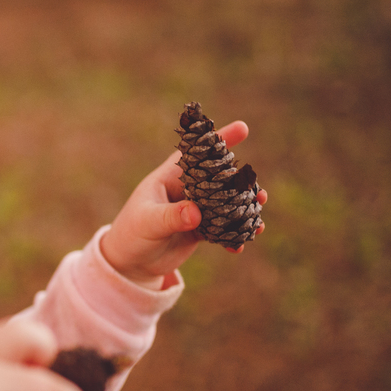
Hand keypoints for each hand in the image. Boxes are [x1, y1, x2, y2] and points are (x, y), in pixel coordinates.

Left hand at [101, 121, 267, 287]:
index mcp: (169, 178)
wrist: (129, 262)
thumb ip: (171, 217)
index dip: (218, 139)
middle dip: (242, 184)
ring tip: (258, 220)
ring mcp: (194, 210)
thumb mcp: (148, 223)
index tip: (243, 128)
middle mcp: (185, 191)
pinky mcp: (198, 230)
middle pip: (219, 179)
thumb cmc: (131, 234)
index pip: (195, 153)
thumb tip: (196, 213)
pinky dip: (233, 235)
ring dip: (243, 210)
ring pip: (225, 204)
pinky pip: (222, 229)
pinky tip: (239, 245)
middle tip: (260, 193)